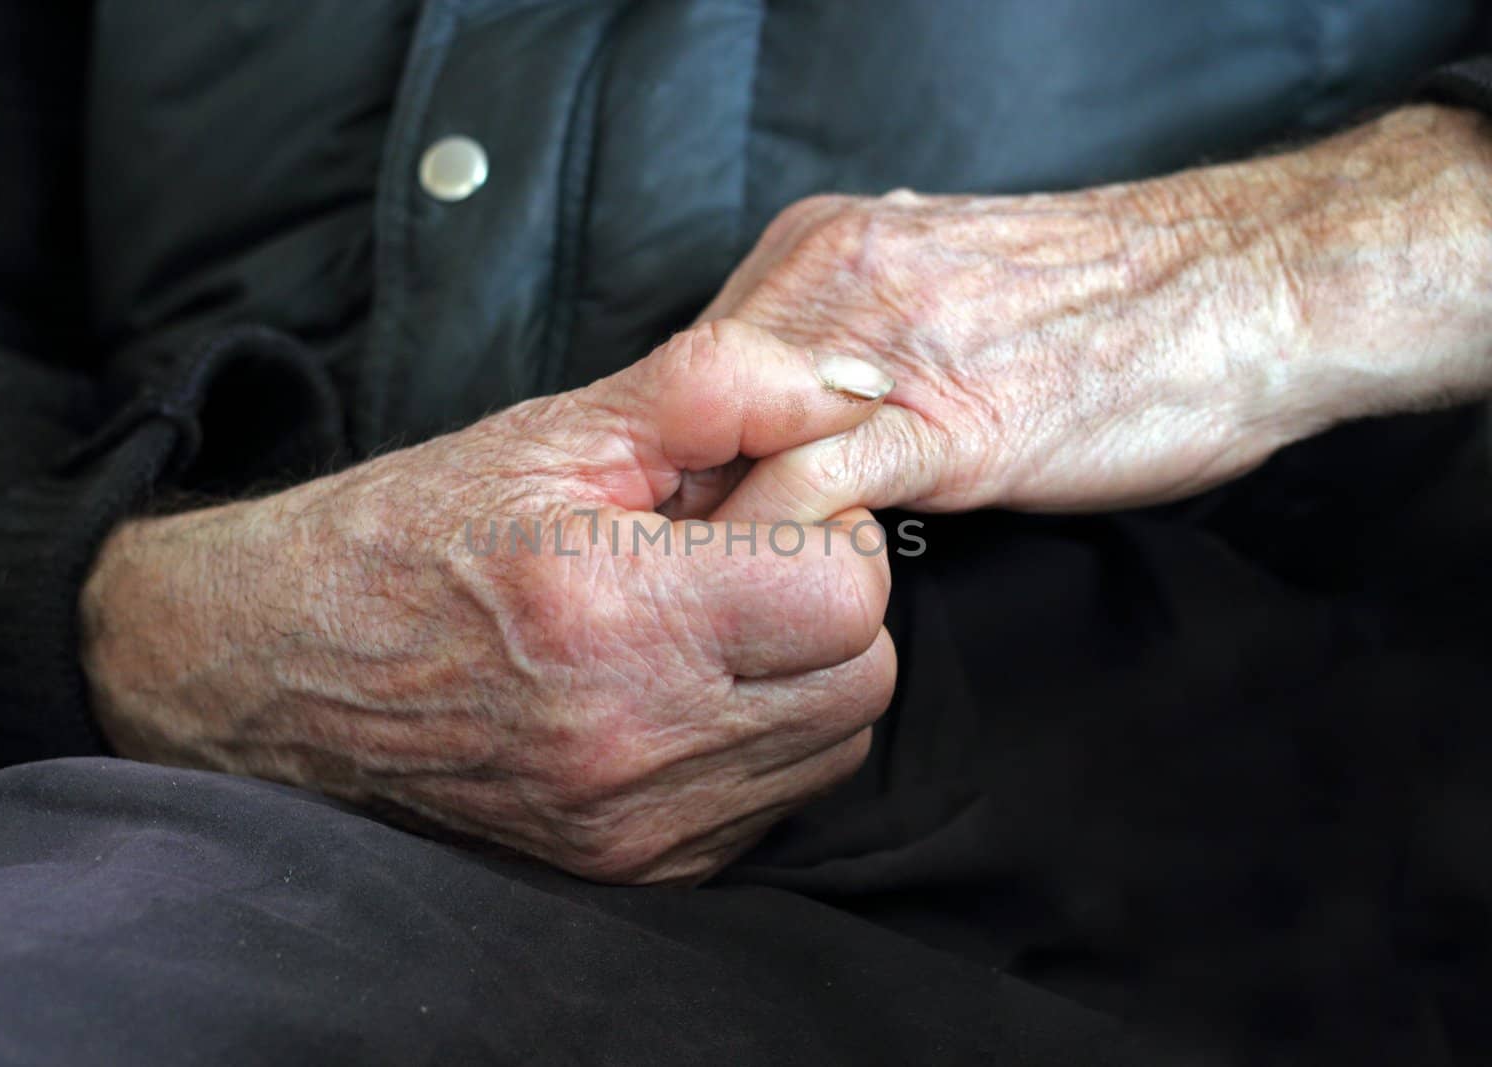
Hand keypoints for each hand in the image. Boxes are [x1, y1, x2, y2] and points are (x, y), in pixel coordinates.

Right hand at [80, 321, 897, 883]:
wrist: (278, 670)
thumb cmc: (409, 537)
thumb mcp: (553, 432)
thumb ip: (720, 389)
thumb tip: (859, 388)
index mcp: (611, 616)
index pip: (846, 592)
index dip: (823, 528)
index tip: (754, 503)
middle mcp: (630, 744)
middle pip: (861, 675)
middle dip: (826, 598)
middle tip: (736, 556)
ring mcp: (634, 827)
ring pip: (834, 743)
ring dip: (801, 670)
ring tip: (702, 619)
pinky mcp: (634, 871)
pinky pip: (773, 800)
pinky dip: (757, 739)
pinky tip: (678, 688)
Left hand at [701, 105, 1491, 521]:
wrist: (1243, 288)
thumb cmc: (1102, 311)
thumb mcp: (937, 296)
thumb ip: (849, 345)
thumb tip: (787, 420)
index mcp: (825, 244)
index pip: (692, 360)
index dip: (675, 455)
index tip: (672, 525)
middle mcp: (832, 277)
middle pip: (692, 404)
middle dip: (679, 499)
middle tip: (670, 577)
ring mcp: (882, 347)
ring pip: (732, 446)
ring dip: (712, 535)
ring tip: (709, 606)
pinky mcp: (944, 423)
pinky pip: (813, 490)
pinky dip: (778, 548)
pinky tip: (781, 600)